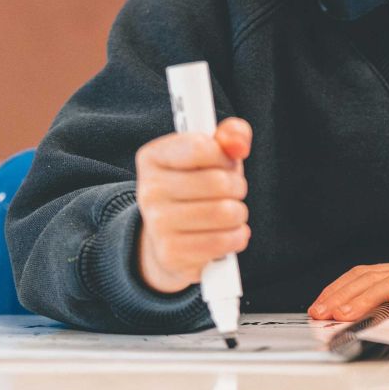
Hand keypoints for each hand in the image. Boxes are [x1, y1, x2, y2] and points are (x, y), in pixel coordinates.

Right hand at [135, 116, 251, 293]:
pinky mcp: (171, 254)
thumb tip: (238, 144)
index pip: (201, 147)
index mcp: (153, 157)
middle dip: (237, 187)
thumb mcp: (213, 154)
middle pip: (218, 182)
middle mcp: (149, 190)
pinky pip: (223, 241)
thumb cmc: (197, 188)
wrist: (169, 240)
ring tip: (228, 214)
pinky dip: (236, 237)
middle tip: (231, 192)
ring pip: (225, 212)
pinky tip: (227, 234)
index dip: (224, 156)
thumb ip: (231, 135)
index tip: (224, 163)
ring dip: (239, 214)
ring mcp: (157, 224)